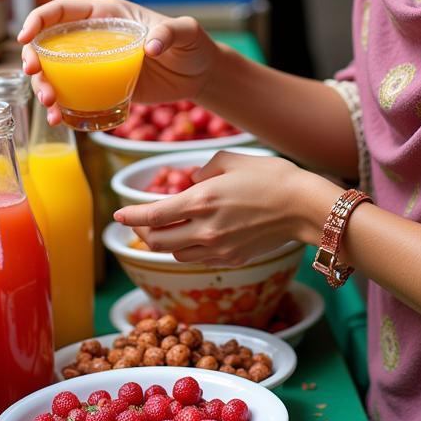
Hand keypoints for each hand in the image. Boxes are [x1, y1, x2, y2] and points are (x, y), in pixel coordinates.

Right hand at [18, 0, 219, 125]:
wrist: (199, 74)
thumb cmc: (192, 45)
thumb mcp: (186, 32)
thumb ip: (169, 34)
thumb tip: (149, 47)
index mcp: (106, 14)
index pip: (62, 11)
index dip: (37, 20)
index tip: (24, 38)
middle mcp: (93, 36)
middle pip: (48, 44)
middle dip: (33, 59)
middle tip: (36, 77)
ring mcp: (94, 63)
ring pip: (55, 73)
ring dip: (43, 88)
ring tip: (51, 106)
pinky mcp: (100, 87)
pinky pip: (71, 95)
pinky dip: (60, 107)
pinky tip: (58, 120)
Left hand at [113, 151, 314, 265]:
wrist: (303, 206)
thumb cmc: (270, 176)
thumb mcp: (231, 160)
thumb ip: (204, 169)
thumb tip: (192, 180)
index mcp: (200, 201)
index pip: (153, 216)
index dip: (130, 217)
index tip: (117, 215)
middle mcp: (204, 230)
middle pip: (158, 242)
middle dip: (143, 233)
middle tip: (140, 224)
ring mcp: (218, 249)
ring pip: (176, 255)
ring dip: (167, 243)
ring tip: (168, 230)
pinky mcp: (233, 260)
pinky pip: (199, 260)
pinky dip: (190, 250)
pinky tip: (195, 237)